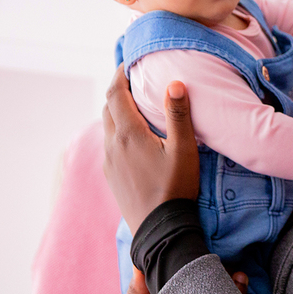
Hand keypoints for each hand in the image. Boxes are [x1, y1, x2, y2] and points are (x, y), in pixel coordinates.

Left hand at [102, 65, 199, 232]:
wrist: (160, 229)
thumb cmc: (176, 188)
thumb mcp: (184, 150)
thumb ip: (179, 115)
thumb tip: (174, 83)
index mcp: (128, 134)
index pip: (115, 93)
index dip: (119, 75)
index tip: (129, 64)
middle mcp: (112, 145)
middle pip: (108, 108)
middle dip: (118, 91)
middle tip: (135, 83)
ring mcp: (109, 162)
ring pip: (107, 127)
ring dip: (117, 112)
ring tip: (136, 109)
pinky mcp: (111, 176)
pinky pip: (109, 145)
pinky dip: (118, 132)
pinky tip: (135, 139)